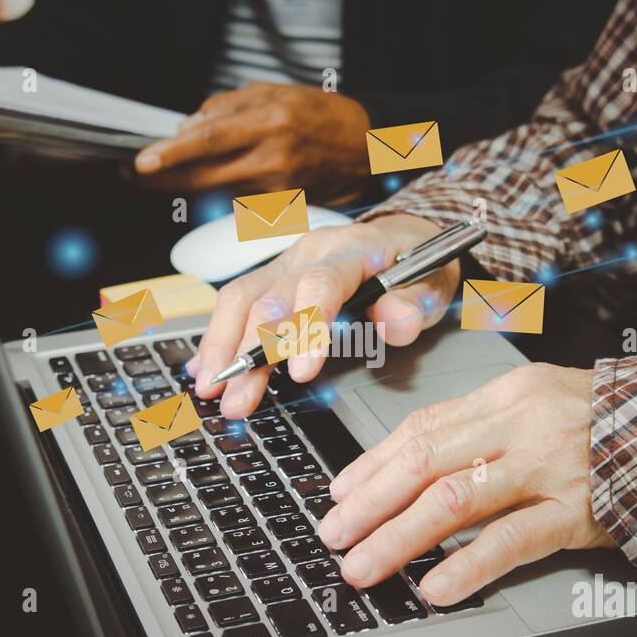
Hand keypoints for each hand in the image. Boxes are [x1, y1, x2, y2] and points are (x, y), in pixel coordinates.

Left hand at [133, 82, 371, 200]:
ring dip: (189, 181)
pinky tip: (222, 175)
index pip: (209, 140)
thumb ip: (227, 108)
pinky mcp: (280, 206)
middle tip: (135, 174)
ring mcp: (277, 187)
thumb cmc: (323, 115)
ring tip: (172, 167)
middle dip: (163, 178)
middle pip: (203, 176)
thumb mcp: (275, 91)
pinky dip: (220, 187)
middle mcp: (273, 158)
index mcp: (271, 121)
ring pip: (216, 189)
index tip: (142, 162)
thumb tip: (188, 127)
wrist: (367, 150)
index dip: (171, 154)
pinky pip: (236, 197)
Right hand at [190, 214, 457, 416]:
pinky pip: (235, 304)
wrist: (402, 238)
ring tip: (211, 389)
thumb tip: (396, 323)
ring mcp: (286, 263)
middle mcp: (310, 252)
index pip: (323, 283)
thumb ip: (415, 304)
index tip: (302, 373)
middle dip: (249, 350)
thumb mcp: (432, 284)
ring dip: (222, 346)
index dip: (309, 327)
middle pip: (268, 295)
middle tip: (237, 398)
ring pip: (241, 297)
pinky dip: (217, 338)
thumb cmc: (416, 267)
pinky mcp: (272, 278)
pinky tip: (204, 369)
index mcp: (352, 249)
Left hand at [321, 364, 614, 605]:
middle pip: (425, 460)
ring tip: (364, 566)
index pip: (422, 427)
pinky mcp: (578, 511)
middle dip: (369, 503)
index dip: (372, 464)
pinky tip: (437, 587)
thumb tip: (413, 460)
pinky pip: (513, 539)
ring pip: (455, 498)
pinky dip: (468, 565)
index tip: (339, 493)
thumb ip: (483, 427)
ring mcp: (549, 466)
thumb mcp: (543, 402)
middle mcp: (521, 423)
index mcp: (508, 393)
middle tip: (334, 535)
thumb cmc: (612, 422)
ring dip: (399, 537)